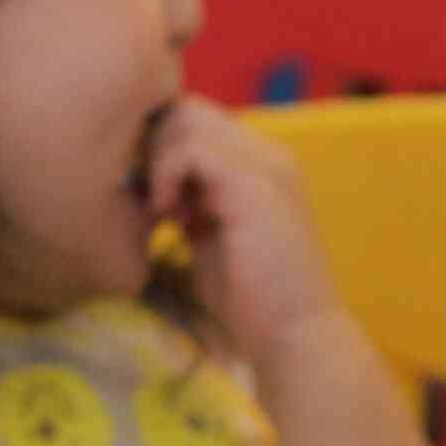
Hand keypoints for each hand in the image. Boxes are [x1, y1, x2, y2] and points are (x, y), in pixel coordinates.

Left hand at [143, 97, 349, 360]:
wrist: (295, 336)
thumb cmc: (252, 302)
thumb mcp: (211, 237)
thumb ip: (190, 201)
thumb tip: (151, 180)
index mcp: (263, 166)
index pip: (199, 121)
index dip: (162, 149)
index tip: (153, 197)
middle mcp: (269, 155)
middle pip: (189, 109)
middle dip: (155, 147)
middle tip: (152, 199)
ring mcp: (266, 165)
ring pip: (187, 117)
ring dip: (159, 160)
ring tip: (163, 209)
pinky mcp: (254, 184)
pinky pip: (191, 148)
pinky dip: (166, 174)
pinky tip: (168, 214)